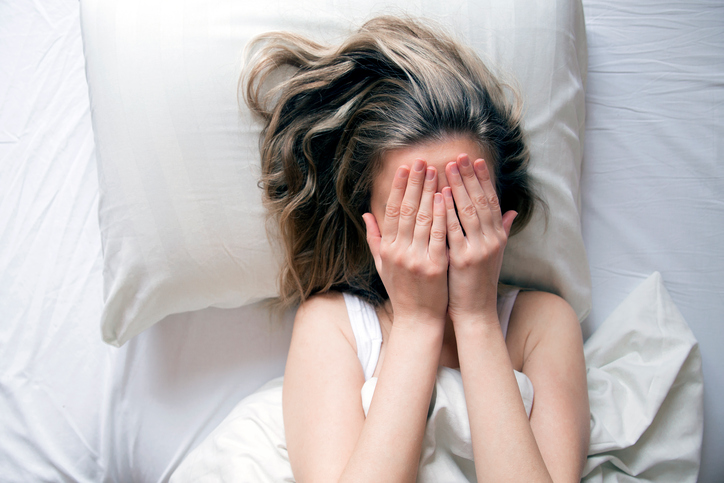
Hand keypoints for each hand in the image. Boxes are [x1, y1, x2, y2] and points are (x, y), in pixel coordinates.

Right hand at [363, 159, 447, 325]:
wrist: (417, 320)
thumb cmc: (401, 291)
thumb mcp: (383, 265)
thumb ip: (375, 238)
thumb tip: (366, 214)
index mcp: (387, 249)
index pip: (392, 212)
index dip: (399, 188)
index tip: (405, 168)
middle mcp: (399, 252)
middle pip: (407, 210)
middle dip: (415, 183)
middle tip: (421, 161)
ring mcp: (416, 259)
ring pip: (423, 219)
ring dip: (429, 192)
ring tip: (435, 171)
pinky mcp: (434, 266)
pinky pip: (438, 236)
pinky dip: (441, 215)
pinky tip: (445, 197)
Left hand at [443, 154, 516, 323]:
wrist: (476, 312)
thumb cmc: (479, 283)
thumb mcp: (495, 255)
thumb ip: (502, 231)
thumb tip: (512, 212)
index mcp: (498, 237)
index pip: (491, 201)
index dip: (483, 180)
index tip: (474, 161)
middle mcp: (492, 240)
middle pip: (481, 201)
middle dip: (469, 177)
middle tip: (459, 156)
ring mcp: (479, 249)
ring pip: (469, 211)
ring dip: (458, 186)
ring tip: (447, 167)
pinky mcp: (464, 260)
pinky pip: (454, 230)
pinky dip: (449, 211)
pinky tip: (441, 195)